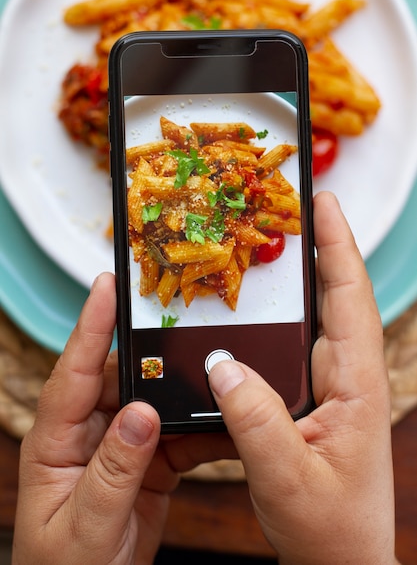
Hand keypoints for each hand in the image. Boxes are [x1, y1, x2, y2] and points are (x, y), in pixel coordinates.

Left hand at [12, 273, 231, 564]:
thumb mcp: (86, 527)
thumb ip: (114, 470)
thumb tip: (142, 414)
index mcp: (56, 442)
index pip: (73, 372)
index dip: (91, 325)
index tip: (108, 285)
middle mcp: (89, 432)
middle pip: (123, 375)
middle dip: (152, 349)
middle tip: (182, 317)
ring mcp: (121, 444)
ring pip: (156, 400)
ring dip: (184, 389)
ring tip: (215, 368)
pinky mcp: (148, 461)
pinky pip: (179, 434)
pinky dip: (203, 429)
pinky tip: (225, 424)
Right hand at [208, 191, 396, 564]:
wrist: (341, 561)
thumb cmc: (330, 529)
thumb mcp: (286, 477)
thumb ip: (252, 419)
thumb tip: (219, 363)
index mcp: (357, 385)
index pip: (350, 300)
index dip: (337, 246)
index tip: (323, 201)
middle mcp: (349, 375)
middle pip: (338, 296)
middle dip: (321, 246)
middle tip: (292, 208)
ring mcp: (334, 384)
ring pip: (319, 316)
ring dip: (303, 277)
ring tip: (275, 243)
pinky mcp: (316, 396)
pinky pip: (300, 343)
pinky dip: (286, 315)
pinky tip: (261, 309)